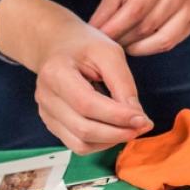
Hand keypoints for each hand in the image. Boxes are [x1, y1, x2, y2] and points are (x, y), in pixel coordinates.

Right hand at [34, 21, 153, 153]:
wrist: (57, 45)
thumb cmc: (84, 45)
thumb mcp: (109, 52)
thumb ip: (123, 84)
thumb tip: (138, 118)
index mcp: (55, 73)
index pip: (87, 104)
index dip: (117, 116)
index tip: (143, 119)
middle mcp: (45, 97)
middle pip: (83, 129)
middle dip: (118, 133)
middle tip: (143, 126)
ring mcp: (46, 113)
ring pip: (80, 144)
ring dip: (110, 141)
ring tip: (132, 129)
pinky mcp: (52, 124)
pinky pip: (77, 145)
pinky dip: (101, 143)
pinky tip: (116, 130)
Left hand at [89, 0, 189, 55]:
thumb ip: (106, 10)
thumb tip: (96, 36)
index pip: (135, 10)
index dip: (115, 29)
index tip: (101, 39)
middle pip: (148, 26)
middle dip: (125, 39)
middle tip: (111, 43)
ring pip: (161, 38)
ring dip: (138, 47)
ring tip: (124, 44)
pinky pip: (172, 42)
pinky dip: (152, 48)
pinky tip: (140, 44)